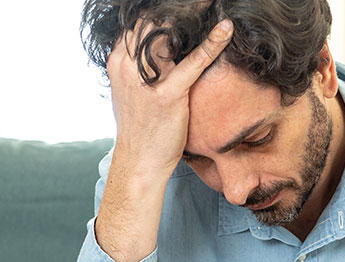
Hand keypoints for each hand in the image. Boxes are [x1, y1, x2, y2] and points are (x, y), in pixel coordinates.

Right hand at [95, 19, 232, 261]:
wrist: (139, 162)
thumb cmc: (142, 127)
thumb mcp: (134, 91)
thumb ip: (143, 67)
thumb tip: (164, 49)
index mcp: (119, 62)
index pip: (139, 22)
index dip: (161, 9)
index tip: (185, 4)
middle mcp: (127, 66)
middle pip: (152, 21)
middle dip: (177, 8)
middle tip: (201, 0)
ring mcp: (146, 80)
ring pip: (170, 34)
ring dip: (193, 17)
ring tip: (210, 4)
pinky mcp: (167, 95)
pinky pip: (193, 61)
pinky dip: (212, 43)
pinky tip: (226, 29)